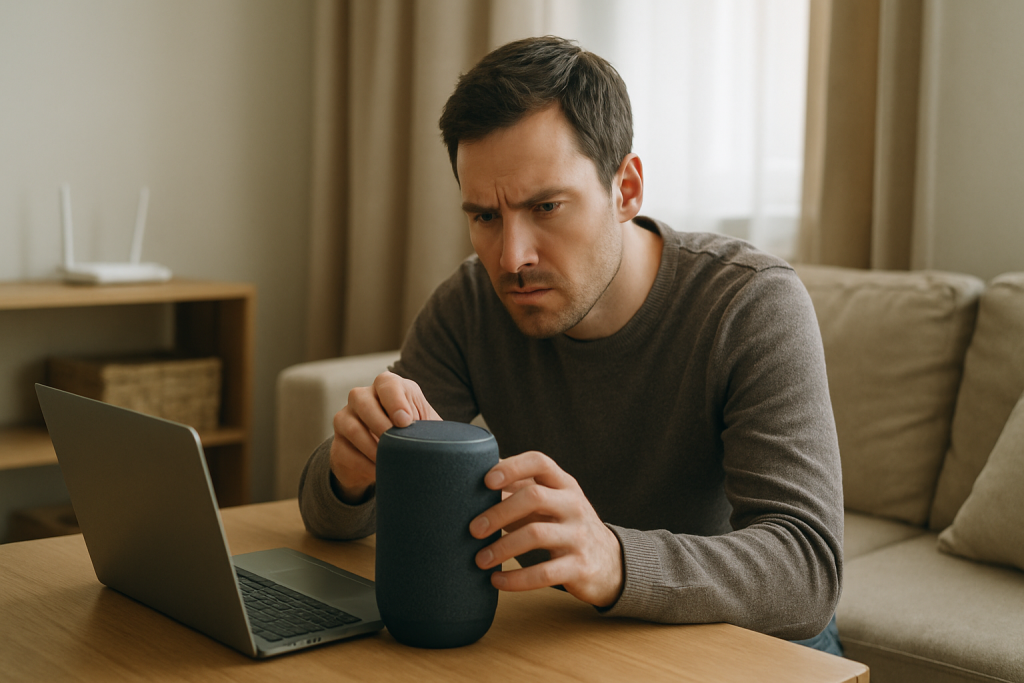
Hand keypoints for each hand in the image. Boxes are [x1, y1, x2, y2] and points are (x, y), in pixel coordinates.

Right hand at [329, 371, 439, 503]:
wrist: (386, 458)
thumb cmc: (412, 435)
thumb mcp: (426, 428)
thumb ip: (436, 430)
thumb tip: (454, 444)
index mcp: (389, 387)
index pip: (387, 383)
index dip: (395, 400)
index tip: (406, 422)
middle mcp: (363, 397)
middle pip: (361, 399)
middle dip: (379, 422)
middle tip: (395, 443)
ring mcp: (346, 418)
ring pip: (349, 425)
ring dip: (370, 446)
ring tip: (388, 462)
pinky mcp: (337, 443)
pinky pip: (344, 450)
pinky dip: (362, 464)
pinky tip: (378, 472)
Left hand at [469, 451, 623, 606]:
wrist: (610, 562)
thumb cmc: (565, 525)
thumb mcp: (551, 502)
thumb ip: (519, 489)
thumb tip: (468, 478)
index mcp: (564, 484)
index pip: (540, 462)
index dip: (512, 467)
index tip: (486, 481)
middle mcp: (574, 505)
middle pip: (534, 496)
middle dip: (498, 512)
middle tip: (473, 530)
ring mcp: (579, 535)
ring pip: (537, 534)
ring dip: (502, 548)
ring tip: (479, 560)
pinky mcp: (580, 567)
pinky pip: (544, 573)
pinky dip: (516, 579)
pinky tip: (497, 581)